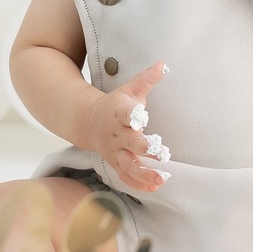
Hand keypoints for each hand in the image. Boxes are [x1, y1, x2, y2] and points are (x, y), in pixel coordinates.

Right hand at [86, 58, 172, 192]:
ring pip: (128, 165)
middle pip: (129, 143)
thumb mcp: (129, 89)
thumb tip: (163, 64)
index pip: (126, 114)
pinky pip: (126, 176)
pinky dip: (138, 183)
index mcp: (119, 113)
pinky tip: (154, 187)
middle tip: (161, 153)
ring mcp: (116, 151)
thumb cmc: (116, 105)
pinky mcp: (116, 163)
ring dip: (143, 173)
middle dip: (144, 148)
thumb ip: (146, 79)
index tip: (143, 118)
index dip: (134, 116)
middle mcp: (116, 135)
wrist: (90, 122)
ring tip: (160, 179)